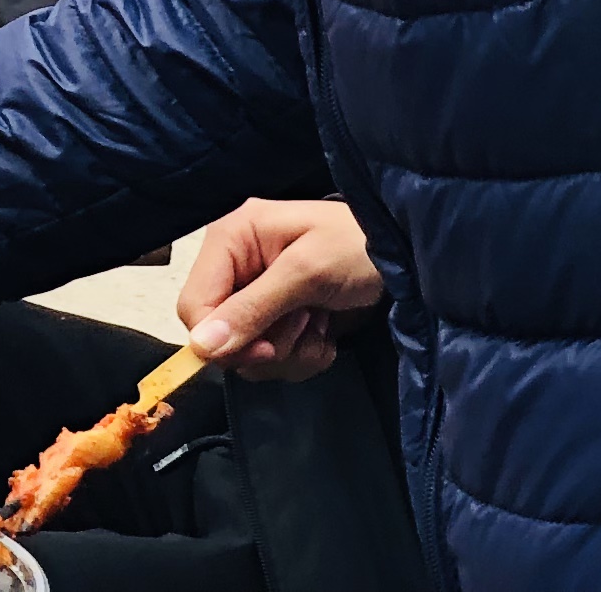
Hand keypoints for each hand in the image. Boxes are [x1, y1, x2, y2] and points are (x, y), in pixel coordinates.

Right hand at [180, 197, 382, 379]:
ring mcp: (258, 296)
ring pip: (250, 353)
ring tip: (322, 322)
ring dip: (292, 351)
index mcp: (229, 241)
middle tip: (307, 323)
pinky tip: (327, 330)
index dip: (222, 338)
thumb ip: (252, 308)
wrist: (405, 256)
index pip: (194, 305)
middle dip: (269, 343)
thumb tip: (200, 345)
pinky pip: (277, 358)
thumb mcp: (306, 273)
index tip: (267, 350)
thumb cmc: (356, 248)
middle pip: (222, 336)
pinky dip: (306, 354)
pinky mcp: (281, 319)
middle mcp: (235, 269)